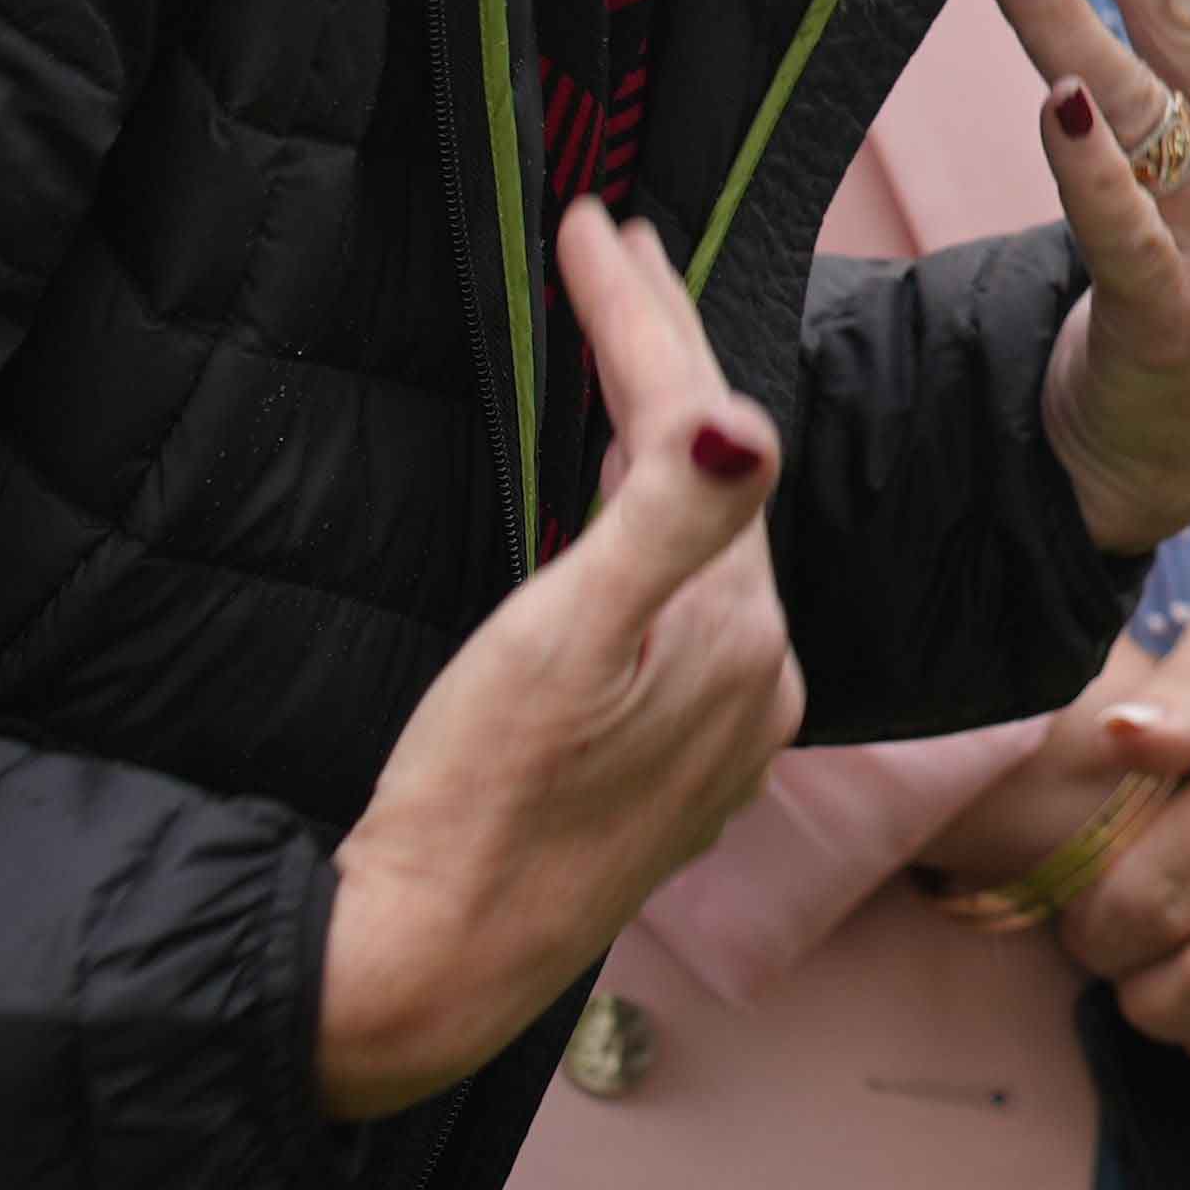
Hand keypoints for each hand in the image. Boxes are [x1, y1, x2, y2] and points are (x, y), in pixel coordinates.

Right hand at [318, 207, 803, 1119]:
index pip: (693, 428)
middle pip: (710, 472)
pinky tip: (618, 505)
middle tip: (610, 246)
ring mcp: (724, 724)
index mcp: (738, 624)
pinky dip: (650, 532)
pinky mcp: (678, 766)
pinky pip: (682, 606)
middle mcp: (758, 671)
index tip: (591, 219)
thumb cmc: (476, 805)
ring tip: (620, 343)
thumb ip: (661, 530)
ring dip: (660, 439)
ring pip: (700, 537)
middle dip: (660, 355)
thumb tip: (735, 423)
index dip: (637, 315)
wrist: (430, 970)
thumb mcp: (557, 649)